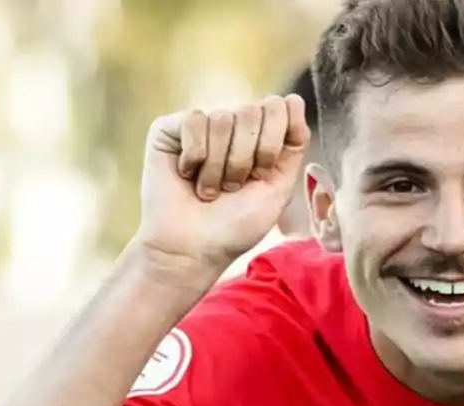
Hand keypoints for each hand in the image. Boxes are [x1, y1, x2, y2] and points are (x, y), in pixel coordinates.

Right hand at [134, 94, 310, 284]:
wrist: (192, 248)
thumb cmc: (235, 225)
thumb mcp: (278, 189)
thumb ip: (293, 145)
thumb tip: (293, 99)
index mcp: (262, 138)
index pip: (282, 108)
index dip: (273, 144)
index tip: (262, 174)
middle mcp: (233, 127)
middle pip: (253, 111)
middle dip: (245, 159)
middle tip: (232, 187)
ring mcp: (202, 125)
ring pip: (224, 118)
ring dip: (219, 166)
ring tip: (208, 189)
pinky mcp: (170, 128)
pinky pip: (195, 120)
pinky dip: (195, 157)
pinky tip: (186, 175)